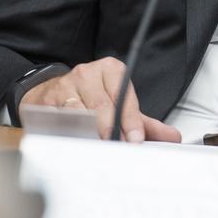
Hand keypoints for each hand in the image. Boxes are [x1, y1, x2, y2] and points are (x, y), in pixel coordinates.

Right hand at [21, 57, 180, 143]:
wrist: (49, 91)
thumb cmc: (91, 99)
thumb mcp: (119, 104)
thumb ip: (144, 122)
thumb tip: (171, 137)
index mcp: (111, 69)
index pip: (124, 95)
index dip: (130, 120)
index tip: (135, 139)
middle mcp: (88, 73)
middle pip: (102, 106)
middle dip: (111, 130)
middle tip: (118, 147)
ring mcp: (65, 86)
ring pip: (79, 114)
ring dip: (89, 135)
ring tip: (98, 148)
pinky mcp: (45, 101)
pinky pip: (59, 121)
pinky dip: (68, 135)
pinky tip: (75, 142)